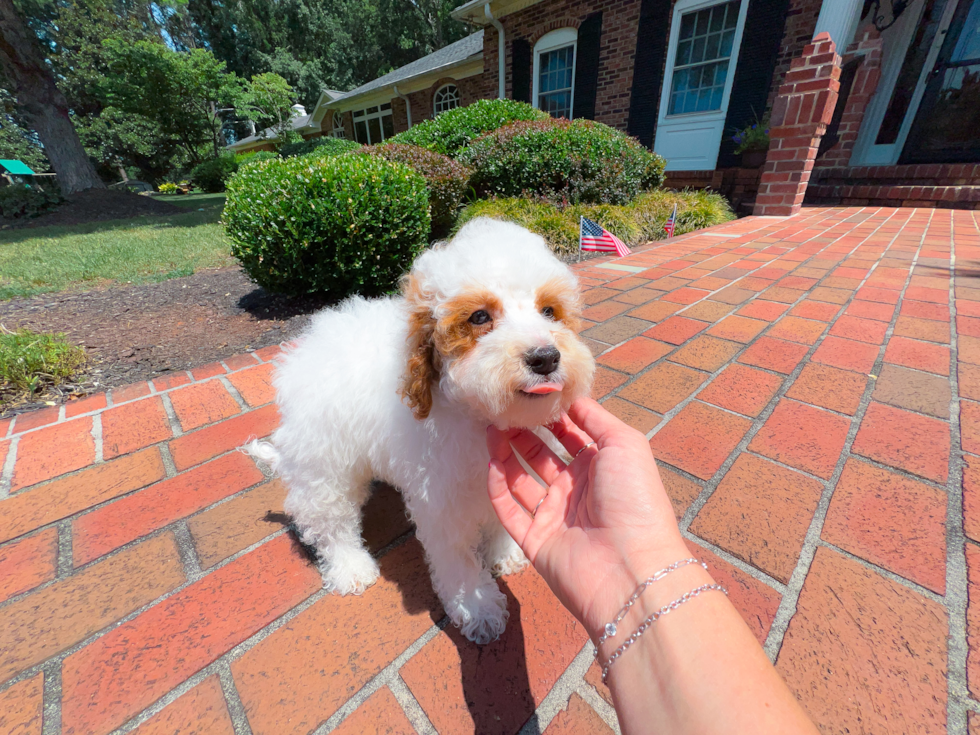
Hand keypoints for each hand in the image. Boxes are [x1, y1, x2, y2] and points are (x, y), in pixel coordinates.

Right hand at [486, 397, 691, 639]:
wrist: (631, 568)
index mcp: (601, 466)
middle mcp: (577, 489)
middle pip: (542, 453)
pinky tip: (491, 461)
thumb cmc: (635, 499)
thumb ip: (595, 417)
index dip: (551, 414)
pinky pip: (510, 510)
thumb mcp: (625, 444)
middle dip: (523, 430)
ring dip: (505, 453)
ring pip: (521, 479)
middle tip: (504, 407)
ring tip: (491, 428)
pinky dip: (498, 487)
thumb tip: (569, 395)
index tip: (530, 392)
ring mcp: (555, 515)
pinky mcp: (535, 540)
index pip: (570, 434)